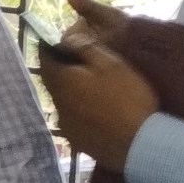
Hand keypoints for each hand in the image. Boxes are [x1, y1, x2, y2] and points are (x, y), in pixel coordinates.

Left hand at [36, 0, 160, 173]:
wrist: (139, 144)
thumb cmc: (126, 98)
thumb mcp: (111, 64)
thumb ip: (86, 48)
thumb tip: (66, 38)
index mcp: (61, 81)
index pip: (45, 58)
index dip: (49, 47)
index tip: (57, 41)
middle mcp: (57, 103)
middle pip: (53, 81)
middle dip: (63, 70)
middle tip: (79, 63)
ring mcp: (66, 125)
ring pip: (64, 101)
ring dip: (73, 93)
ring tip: (93, 88)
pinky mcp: (77, 140)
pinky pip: (75, 120)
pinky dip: (82, 112)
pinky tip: (99, 112)